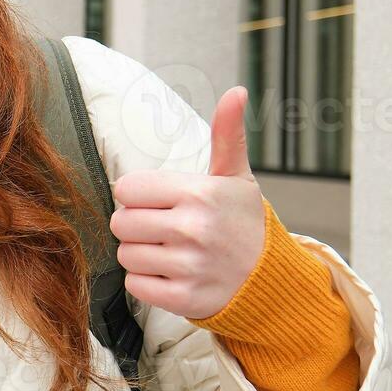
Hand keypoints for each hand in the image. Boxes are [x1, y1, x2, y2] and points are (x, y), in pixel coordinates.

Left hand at [107, 86, 267, 320]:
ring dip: (141, 254)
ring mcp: (189, 266)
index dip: (138, 195)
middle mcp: (193, 229)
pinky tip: (171, 273)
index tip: (159, 202)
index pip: (127, 189)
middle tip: (163, 228)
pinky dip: (147, 281)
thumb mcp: (236, 176)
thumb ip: (227, 134)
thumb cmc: (244, 222)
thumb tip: (236, 92)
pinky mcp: (184, 298)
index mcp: (199, 193)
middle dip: (135, 225)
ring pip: (125, 255)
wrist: (271, 278)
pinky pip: (135, 285)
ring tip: (169, 251)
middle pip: (120, 223)